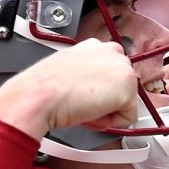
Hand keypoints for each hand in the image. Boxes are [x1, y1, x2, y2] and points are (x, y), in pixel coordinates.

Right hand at [0, 39, 138, 137]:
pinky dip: (110, 123)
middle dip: (105, 100)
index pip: (110, 72)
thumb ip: (86, 75)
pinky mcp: (127, 87)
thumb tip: (95, 90)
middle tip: (82, 103)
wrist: (40, 95)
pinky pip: (128, 117)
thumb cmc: (45, 88)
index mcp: (94, 46)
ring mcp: (122, 67)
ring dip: (107, 111)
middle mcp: (110, 51)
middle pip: (121, 87)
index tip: (84, 95)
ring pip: (125, 102)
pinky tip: (91, 113)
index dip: (98, 90)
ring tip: (84, 107)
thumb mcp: (67, 72)